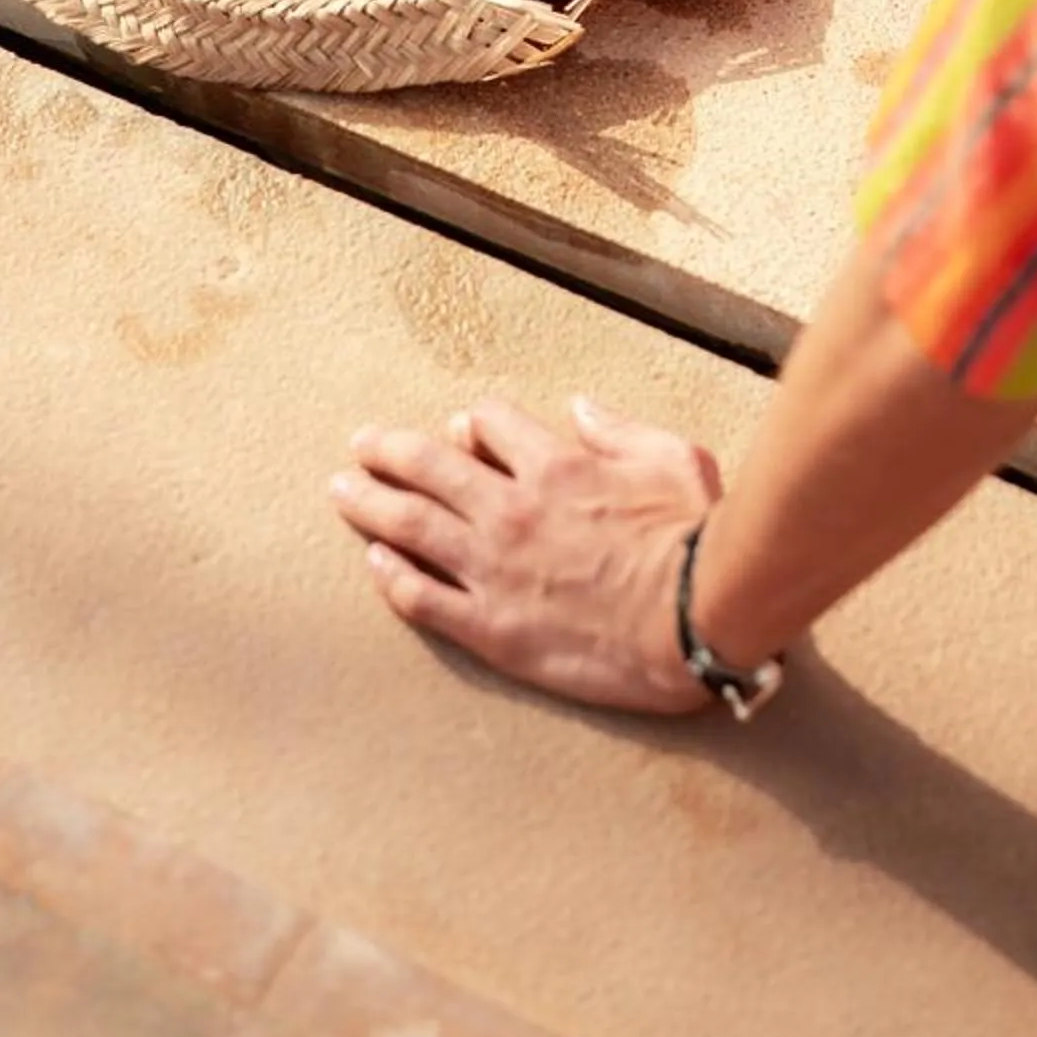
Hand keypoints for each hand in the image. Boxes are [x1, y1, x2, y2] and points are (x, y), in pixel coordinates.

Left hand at [329, 394, 720, 715]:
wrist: (695, 620)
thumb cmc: (693, 538)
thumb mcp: (674, 457)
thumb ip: (620, 430)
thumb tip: (581, 408)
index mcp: (554, 465)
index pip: (490, 424)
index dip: (473, 423)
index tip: (461, 430)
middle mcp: (512, 509)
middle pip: (430, 466)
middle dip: (388, 451)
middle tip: (360, 445)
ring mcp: (495, 569)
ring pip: (411, 526)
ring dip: (370, 505)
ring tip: (341, 492)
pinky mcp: (492, 627)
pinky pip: (424, 599)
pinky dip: (393, 579)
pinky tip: (374, 565)